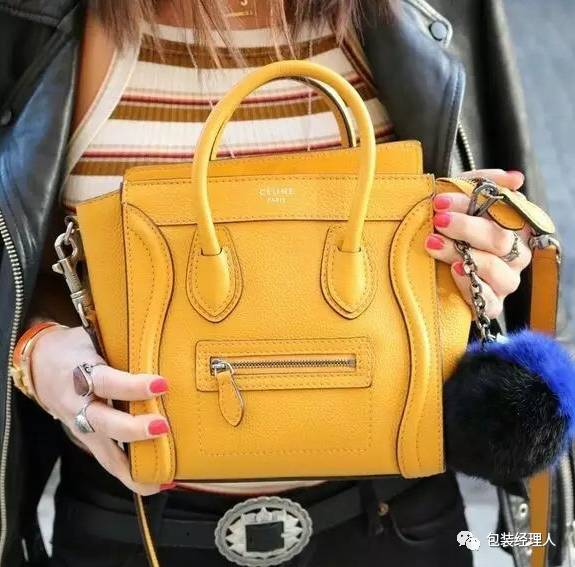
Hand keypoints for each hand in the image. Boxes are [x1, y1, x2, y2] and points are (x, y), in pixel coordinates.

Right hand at [31, 326, 169, 494]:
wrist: (39, 364)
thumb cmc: (76, 349)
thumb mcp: (93, 338)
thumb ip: (121, 346)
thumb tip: (165, 345)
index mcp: (81, 373)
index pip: (107, 381)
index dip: (133, 385)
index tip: (162, 384)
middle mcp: (78, 403)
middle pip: (104, 422)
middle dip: (133, 429)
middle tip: (163, 427)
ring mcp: (81, 425)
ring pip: (104, 451)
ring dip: (133, 466)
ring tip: (162, 477)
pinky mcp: (86, 438)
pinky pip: (107, 460)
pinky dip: (128, 474)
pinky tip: (154, 483)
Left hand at [424, 169, 531, 318]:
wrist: (418, 271)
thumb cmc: (443, 229)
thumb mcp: (455, 200)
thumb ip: (482, 183)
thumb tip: (515, 179)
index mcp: (514, 227)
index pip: (507, 213)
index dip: (476, 204)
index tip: (440, 200)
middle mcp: (515, 254)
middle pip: (501, 240)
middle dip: (466, 228)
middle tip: (437, 220)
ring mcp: (505, 281)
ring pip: (495, 269)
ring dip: (462, 254)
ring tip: (432, 243)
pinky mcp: (491, 305)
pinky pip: (490, 300)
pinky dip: (471, 283)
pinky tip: (454, 270)